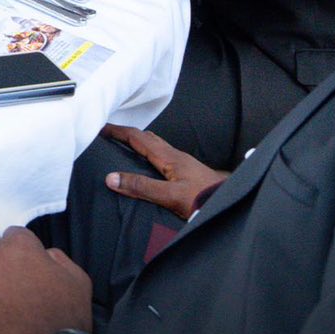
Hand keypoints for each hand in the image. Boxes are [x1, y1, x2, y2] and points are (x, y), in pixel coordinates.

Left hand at [0, 227, 93, 333]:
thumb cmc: (68, 315)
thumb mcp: (77, 277)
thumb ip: (56, 257)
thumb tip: (41, 253)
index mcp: (21, 244)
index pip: (14, 235)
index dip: (23, 251)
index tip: (28, 266)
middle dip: (3, 259)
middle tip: (15, 281)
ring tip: (3, 294)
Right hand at [100, 124, 228, 217]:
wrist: (234, 205)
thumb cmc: (204, 199)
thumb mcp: (170, 196)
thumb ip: (141, 187)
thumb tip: (111, 178)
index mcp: (170, 157)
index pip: (138, 137)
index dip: (118, 131)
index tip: (101, 128)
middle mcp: (176, 156)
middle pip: (148, 138)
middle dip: (128, 134)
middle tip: (110, 136)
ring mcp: (184, 164)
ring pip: (157, 147)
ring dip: (140, 144)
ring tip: (126, 148)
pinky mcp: (189, 173)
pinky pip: (164, 157)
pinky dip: (150, 155)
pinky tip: (151, 167)